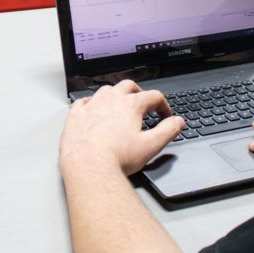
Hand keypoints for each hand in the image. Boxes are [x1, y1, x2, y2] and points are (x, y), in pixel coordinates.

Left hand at [60, 80, 185, 175]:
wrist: (88, 166)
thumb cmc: (117, 158)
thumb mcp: (150, 146)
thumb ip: (167, 131)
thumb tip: (177, 122)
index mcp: (131, 105)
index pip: (153, 96)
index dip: (163, 106)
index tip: (165, 116)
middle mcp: (111, 99)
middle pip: (128, 85)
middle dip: (139, 92)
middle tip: (143, 103)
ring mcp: (91, 105)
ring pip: (106, 90)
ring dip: (115, 94)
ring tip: (119, 105)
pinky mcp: (76, 114)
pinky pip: (83, 101)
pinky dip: (91, 103)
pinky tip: (93, 109)